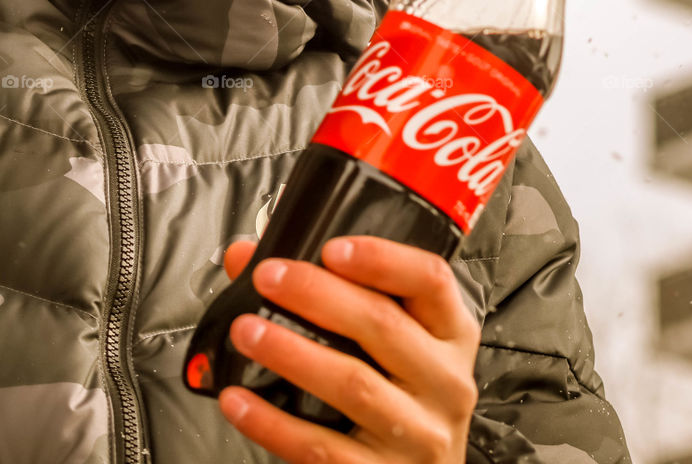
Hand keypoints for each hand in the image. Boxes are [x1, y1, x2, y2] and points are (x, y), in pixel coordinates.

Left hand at [219, 235, 480, 463]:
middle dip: (317, 295)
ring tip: (248, 331)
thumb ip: (331, 291)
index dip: (381, 258)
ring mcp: (418, 433)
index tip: (332, 248)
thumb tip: (246, 257)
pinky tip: (240, 400)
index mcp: (450, 333)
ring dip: (291, 352)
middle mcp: (444, 380)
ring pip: (353, 383)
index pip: (430, 279)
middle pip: (383, 324)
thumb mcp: (395, 341)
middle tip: (269, 278)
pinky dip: (273, 422)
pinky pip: (321, 447)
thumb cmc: (405, 396)